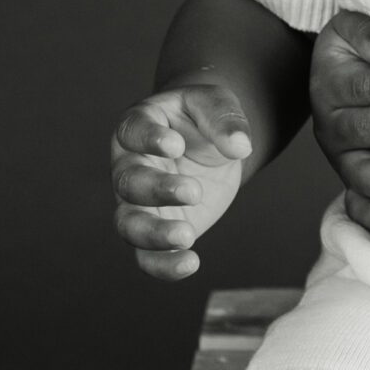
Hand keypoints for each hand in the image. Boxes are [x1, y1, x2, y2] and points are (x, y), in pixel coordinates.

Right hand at [111, 78, 252, 279]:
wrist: (211, 146)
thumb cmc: (205, 119)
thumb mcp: (218, 104)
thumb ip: (225, 119)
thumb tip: (240, 145)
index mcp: (139, 125)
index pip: (132, 131)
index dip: (148, 139)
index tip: (175, 145)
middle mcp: (130, 166)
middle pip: (128, 182)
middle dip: (157, 189)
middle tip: (194, 191)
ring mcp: (137, 203)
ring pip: (129, 224)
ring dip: (154, 233)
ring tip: (187, 235)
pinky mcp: (156, 230)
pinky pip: (147, 256)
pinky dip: (164, 265)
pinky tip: (190, 264)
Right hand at [310, 9, 369, 232]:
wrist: (341, 71)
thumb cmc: (360, 47)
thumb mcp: (352, 26)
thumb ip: (365, 30)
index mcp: (330, 84)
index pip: (363, 87)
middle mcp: (331, 125)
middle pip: (363, 129)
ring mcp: (341, 157)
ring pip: (358, 172)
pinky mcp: (352, 179)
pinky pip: (353, 204)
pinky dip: (368, 213)